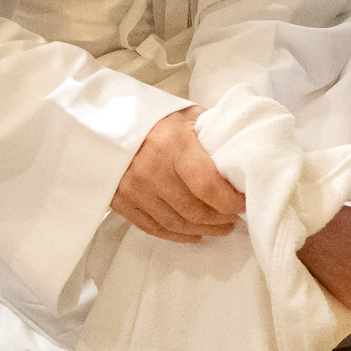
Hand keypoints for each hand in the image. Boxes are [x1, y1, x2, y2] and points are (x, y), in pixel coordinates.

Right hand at [111, 107, 245, 242]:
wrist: (106, 120)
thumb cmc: (156, 117)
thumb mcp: (188, 115)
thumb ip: (214, 133)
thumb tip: (244, 154)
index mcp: (173, 145)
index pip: (207, 186)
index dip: (229, 201)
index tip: (244, 203)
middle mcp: (151, 170)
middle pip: (193, 209)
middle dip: (220, 218)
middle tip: (236, 219)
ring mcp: (133, 189)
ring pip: (175, 223)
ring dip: (203, 230)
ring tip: (222, 228)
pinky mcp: (120, 201)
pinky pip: (153, 227)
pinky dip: (177, 235)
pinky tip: (195, 235)